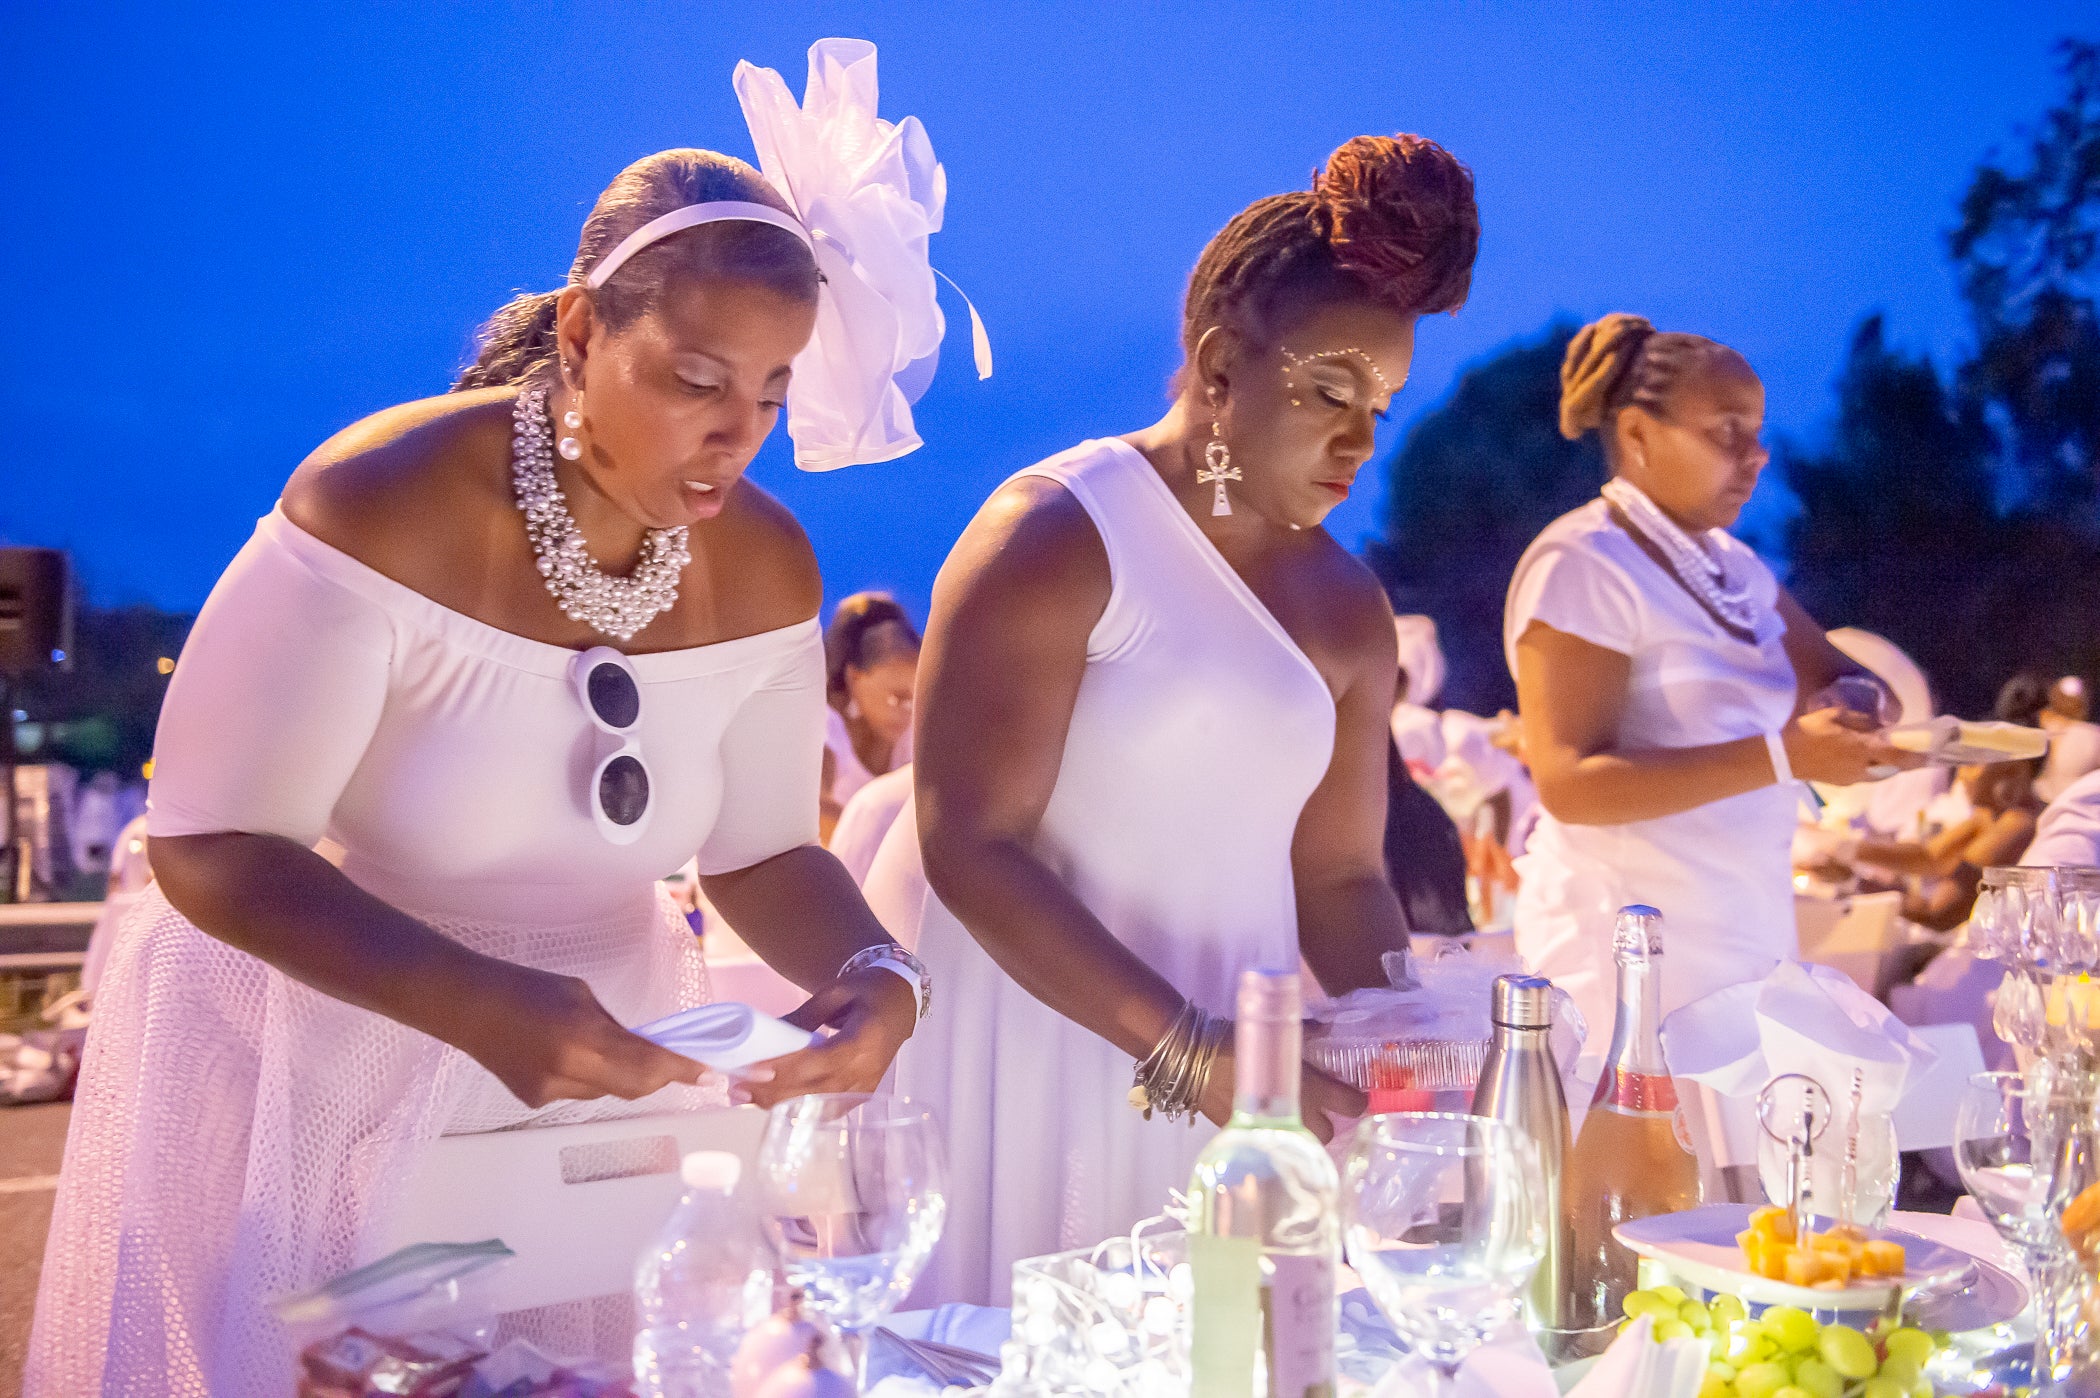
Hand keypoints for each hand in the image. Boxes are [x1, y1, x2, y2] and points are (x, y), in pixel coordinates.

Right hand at [454, 960, 705, 1108]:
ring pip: (607, 1093)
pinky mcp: (535, 1102)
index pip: (647, 1063)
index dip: (681, 1071)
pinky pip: (579, 1094)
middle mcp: (570, 1074)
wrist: (468, 1006)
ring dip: (622, 1076)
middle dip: (660, 1077)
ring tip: (607, 1048)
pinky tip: (569, 1056)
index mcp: (584, 1040)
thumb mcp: (583, 998)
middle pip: (634, 1089)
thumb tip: (643, 1048)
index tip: (708, 1073)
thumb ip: (615, 1028)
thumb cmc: (528, 987)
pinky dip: (590, 1078)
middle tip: (680, 1065)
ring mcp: (551, 1093)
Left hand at [734, 966, 917, 1109]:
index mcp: (866, 1039)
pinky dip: (799, 1110)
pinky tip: (772, 1105)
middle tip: (737, 1089)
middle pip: (817, 1090)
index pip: (823, 1060)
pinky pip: (827, 1110)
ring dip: (780, 1104)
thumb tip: (765, 1033)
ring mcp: (866, 1088)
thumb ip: (803, 1015)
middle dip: (774, 1093)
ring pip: (818, 1105)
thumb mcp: (835, 992)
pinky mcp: (861, 1097)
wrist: (900, 1004)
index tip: (755, 1070)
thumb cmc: (867, 991)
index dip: (788, 1069)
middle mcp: (868, 1070)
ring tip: (747, 1097)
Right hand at [1195, 1038, 1366, 1143]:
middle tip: (1321, 1108)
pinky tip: (1268, 1115)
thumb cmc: (1238, 1043)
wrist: (1195, 1062)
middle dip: (1328, 1124)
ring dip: (1302, 1129)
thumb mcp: (1276, 1033)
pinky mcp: (1249, 1135)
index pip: (1348, 1105)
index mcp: (1308, 1089)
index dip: (1357, 1103)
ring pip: (1300, 1139)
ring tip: (1293, 1113)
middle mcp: (1295, 1114)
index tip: (1359, 1099)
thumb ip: (1306, 1034)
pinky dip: (1276, 1130)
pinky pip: (1274, 1137)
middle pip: (1327, 1134)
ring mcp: (1272, 1129)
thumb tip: (1326, 1029)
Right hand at [1782, 706, 1920, 785]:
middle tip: (1913, 753)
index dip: (1919, 757)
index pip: (1899, 756)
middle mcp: (1861, 767)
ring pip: (1879, 773)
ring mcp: (1851, 778)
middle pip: (1892, 768)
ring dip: (1887, 765)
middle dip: (1905, 762)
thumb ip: (1861, 720)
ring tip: (1888, 755)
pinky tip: (1862, 758)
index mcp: (1862, 749)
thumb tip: (1881, 726)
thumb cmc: (1806, 731)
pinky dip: (1871, 768)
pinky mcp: (1841, 782)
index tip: (1934, 755)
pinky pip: (1864, 776)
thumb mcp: (1834, 715)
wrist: (1782, 757)